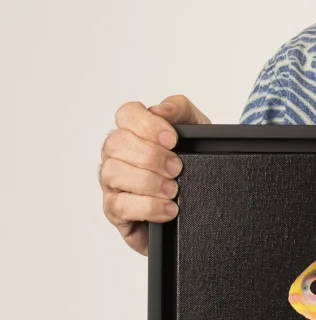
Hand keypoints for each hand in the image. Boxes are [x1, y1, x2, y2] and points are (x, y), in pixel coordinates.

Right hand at [99, 94, 210, 255]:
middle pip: (116, 143)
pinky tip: (168, 208)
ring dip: (148, 181)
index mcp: (134, 131)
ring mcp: (112, 182)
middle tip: (176, 168)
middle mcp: (117, 154)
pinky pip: (120, 206)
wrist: (200, 203)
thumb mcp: (196, 131)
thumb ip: (181, 111)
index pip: (126, 114)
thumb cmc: (191, 163)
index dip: (147, 124)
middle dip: (150, 156)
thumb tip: (162, 109)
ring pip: (113, 173)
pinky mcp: (115, 210)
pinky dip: (148, 207)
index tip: (172, 140)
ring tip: (172, 190)